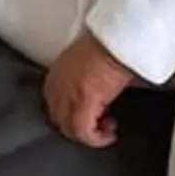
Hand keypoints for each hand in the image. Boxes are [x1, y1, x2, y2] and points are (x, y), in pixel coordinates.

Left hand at [44, 33, 136, 147]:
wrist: (122, 37)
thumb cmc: (112, 44)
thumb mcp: (89, 62)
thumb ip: (83, 78)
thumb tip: (96, 93)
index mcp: (56, 73)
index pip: (52, 103)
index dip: (70, 115)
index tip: (88, 116)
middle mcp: (57, 84)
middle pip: (58, 118)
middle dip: (78, 127)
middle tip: (98, 125)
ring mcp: (68, 93)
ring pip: (68, 128)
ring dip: (88, 134)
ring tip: (106, 129)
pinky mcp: (84, 101)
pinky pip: (83, 132)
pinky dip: (96, 139)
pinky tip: (109, 134)